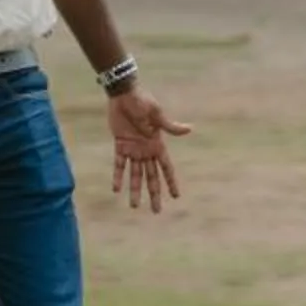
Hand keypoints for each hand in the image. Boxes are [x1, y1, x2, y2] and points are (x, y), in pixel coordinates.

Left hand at [107, 89, 192, 212]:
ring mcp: (133, 149)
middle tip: (156, 211)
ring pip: (135, 174)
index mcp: (158, 145)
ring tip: (134, 206)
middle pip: (151, 177)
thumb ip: (170, 127)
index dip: (171, 182)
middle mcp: (146, 151)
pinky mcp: (120, 145)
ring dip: (135, 190)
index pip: (166, 168)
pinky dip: (118, 176)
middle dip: (154, 193)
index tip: (176, 197)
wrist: (124, 94)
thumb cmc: (143, 102)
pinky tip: (116, 189)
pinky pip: (119, 164)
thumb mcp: (157, 115)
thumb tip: (190, 130)